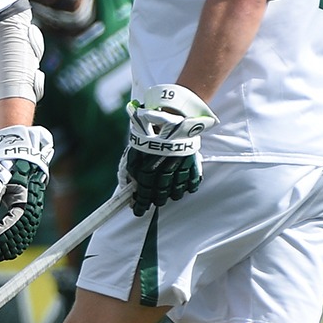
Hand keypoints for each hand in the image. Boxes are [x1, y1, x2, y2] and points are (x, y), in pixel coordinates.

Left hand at [0, 125, 54, 261]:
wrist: (22, 156)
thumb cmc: (10, 166)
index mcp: (26, 198)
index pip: (16, 219)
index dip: (5, 230)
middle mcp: (32, 207)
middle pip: (22, 232)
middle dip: (7, 243)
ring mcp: (31, 211)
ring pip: (24, 234)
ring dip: (11, 246)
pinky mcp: (28, 212)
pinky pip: (24, 231)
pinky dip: (15, 241)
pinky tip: (4, 250)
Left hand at [123, 85, 216, 214]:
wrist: (174, 113)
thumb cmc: (151, 128)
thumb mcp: (137, 145)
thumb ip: (132, 166)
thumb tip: (129, 184)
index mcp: (148, 160)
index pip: (144, 188)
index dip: (140, 201)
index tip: (137, 210)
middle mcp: (164, 164)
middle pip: (160, 191)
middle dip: (156, 200)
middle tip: (154, 203)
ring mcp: (180, 163)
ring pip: (176, 189)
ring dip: (171, 196)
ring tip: (168, 197)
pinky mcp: (193, 160)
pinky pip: (192, 180)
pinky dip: (188, 187)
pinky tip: (184, 189)